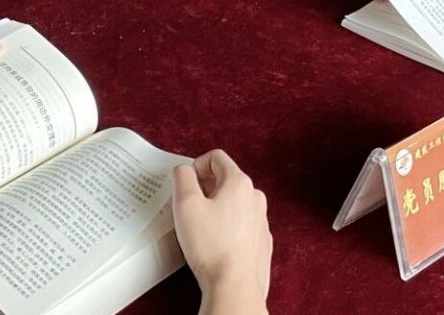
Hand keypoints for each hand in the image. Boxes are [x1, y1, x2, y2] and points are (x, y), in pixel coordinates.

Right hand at [172, 150, 271, 311]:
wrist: (235, 287)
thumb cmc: (212, 247)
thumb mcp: (185, 204)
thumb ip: (182, 177)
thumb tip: (184, 170)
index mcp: (240, 183)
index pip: (216, 157)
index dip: (196, 166)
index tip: (187, 185)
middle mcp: (255, 198)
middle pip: (226, 180)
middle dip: (205, 189)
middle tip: (191, 209)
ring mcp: (261, 221)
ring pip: (234, 204)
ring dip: (217, 210)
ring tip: (203, 231)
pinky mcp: (261, 242)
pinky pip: (241, 226)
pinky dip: (228, 230)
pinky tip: (217, 246)